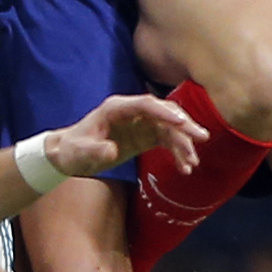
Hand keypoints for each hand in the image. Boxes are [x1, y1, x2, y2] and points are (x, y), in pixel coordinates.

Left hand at [46, 93, 207, 179]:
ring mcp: (140, 123)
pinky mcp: (144, 135)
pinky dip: (177, 151)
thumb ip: (94, 151)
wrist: (70, 155)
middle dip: (183, 124)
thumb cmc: (72, 151)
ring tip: (192, 163)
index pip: (145, 105)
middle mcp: (131, 112)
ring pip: (169, 127)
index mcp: (116, 108)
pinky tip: (185, 167)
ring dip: (183, 143)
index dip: (164, 111)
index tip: (181, 122)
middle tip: (201, 138)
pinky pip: (166, 140)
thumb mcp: (79, 153)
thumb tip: (111, 151)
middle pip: (163, 112)